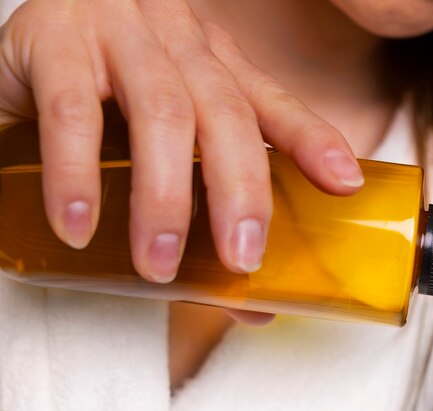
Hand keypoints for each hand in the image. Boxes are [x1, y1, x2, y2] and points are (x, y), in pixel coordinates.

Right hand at [0, 0, 362, 284]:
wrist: (25, 27)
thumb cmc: (105, 90)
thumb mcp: (168, 133)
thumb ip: (207, 207)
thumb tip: (254, 304)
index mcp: (213, 63)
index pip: (272, 104)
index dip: (312, 141)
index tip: (346, 183)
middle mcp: (178, 42)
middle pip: (227, 115)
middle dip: (242, 192)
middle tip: (242, 260)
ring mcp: (120, 36)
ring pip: (163, 115)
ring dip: (165, 199)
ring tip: (159, 266)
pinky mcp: (53, 41)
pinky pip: (72, 113)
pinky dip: (77, 176)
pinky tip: (79, 226)